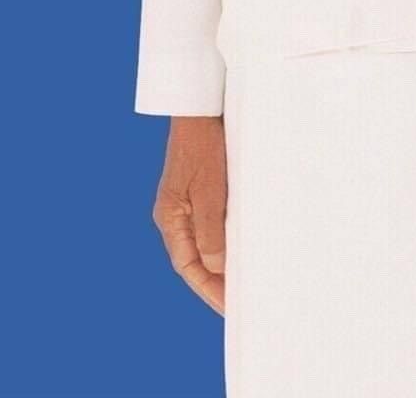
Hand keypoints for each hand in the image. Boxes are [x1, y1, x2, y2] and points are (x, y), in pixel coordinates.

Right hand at [151, 115, 227, 314]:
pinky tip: (242, 247)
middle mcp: (176, 215)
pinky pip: (212, 225)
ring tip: (244, 281)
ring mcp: (188, 203)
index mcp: (171, 218)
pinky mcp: (201, 190)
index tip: (229, 307)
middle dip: (216, 282)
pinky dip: (226, 241)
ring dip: (222, 263)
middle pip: (195, 259)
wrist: (201, 108)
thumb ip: (211, 231)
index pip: (188, 266)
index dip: (208, 289)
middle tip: (240, 302)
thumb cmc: (203, 146)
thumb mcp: (210, 191)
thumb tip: (216, 267)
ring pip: (205, 244)